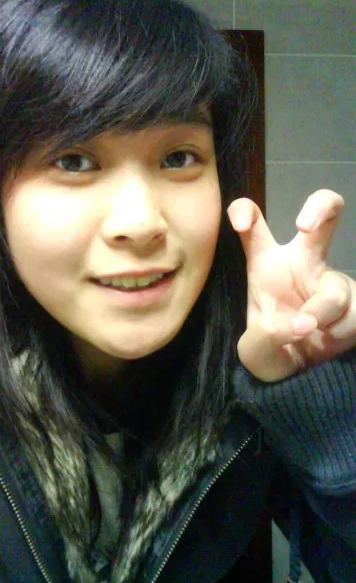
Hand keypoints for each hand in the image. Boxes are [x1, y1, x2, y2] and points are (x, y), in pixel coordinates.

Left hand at [227, 190, 355, 381]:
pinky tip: (331, 338)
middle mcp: (303, 262)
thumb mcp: (254, 350)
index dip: (244, 213)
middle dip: (322, 207)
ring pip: (334, 290)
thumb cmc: (271, 349)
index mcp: (266, 263)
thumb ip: (266, 336)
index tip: (240, 225)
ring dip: (321, 313)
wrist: (301, 375)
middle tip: (305, 226)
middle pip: (323, 215)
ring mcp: (333, 280)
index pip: (254, 227)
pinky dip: (341, 330)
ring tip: (310, 330)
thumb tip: (303, 324)